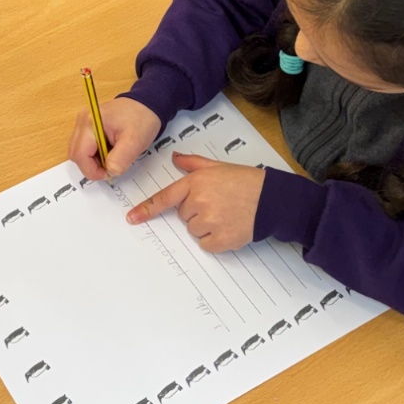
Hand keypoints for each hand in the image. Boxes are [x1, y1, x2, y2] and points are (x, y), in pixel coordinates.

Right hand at [69, 96, 160, 181]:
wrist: (146, 104)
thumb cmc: (141, 120)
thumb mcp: (135, 142)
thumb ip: (120, 160)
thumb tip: (109, 172)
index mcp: (90, 123)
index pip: (79, 155)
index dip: (92, 171)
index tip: (109, 174)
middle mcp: (82, 121)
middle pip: (75, 154)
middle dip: (91, 166)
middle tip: (111, 167)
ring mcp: (83, 122)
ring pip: (78, 151)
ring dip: (93, 160)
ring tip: (112, 156)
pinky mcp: (88, 125)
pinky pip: (84, 146)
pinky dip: (94, 154)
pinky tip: (109, 150)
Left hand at [125, 154, 265, 251]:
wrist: (271, 198)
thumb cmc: (245, 181)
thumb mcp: (217, 166)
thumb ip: (193, 163)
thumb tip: (175, 158)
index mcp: (195, 183)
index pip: (165, 198)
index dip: (147, 209)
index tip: (132, 218)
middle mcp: (199, 203)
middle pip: (183, 215)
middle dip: (196, 211)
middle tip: (217, 203)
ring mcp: (210, 222)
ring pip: (194, 231)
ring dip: (205, 226)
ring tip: (225, 213)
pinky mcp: (221, 240)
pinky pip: (206, 245)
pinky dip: (215, 240)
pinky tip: (228, 227)